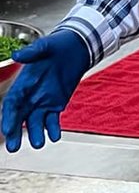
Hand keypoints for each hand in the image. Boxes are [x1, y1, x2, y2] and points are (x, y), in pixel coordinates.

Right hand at [2, 30, 90, 152]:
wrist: (76, 47)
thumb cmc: (57, 45)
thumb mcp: (44, 46)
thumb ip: (32, 53)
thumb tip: (17, 55)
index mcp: (23, 83)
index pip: (13, 103)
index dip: (9, 117)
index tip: (7, 129)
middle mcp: (30, 95)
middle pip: (20, 117)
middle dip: (15, 132)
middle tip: (13, 147)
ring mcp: (43, 101)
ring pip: (35, 121)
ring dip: (36, 133)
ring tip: (38, 144)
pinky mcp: (57, 104)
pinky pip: (53, 120)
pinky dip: (53, 129)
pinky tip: (55, 136)